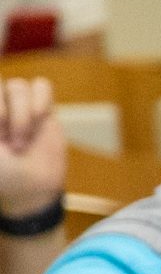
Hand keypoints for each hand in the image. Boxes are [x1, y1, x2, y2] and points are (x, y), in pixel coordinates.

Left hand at [0, 78, 66, 220]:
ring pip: (19, 86)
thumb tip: (2, 115)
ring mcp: (19, 105)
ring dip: (22, 115)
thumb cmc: (3, 172)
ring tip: (24, 139)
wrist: (34, 187)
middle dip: (4, 114)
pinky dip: (41, 100)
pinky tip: (40, 118)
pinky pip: (42, 86)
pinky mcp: (43, 108)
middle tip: (7, 141)